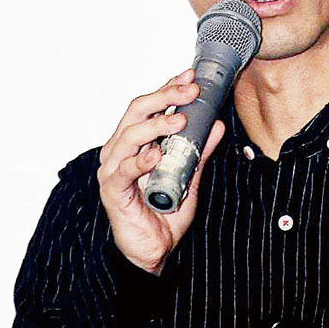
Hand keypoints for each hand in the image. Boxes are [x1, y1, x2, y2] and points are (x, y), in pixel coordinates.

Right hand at [97, 68, 224, 273]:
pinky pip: (123, 171)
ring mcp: (113, 169)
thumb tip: (216, 125)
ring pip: (129, 136)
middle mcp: (120, 151)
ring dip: (156, 124)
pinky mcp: (112, 190)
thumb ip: (199, 152)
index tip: (189, 76)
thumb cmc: (164, 213)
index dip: (167, 87)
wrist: (154, 251)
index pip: (147, 107)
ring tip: (180, 120)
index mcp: (135, 143)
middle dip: (164, 96)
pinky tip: (155, 154)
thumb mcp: (190, 178)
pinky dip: (140, 160)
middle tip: (189, 90)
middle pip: (136, 112)